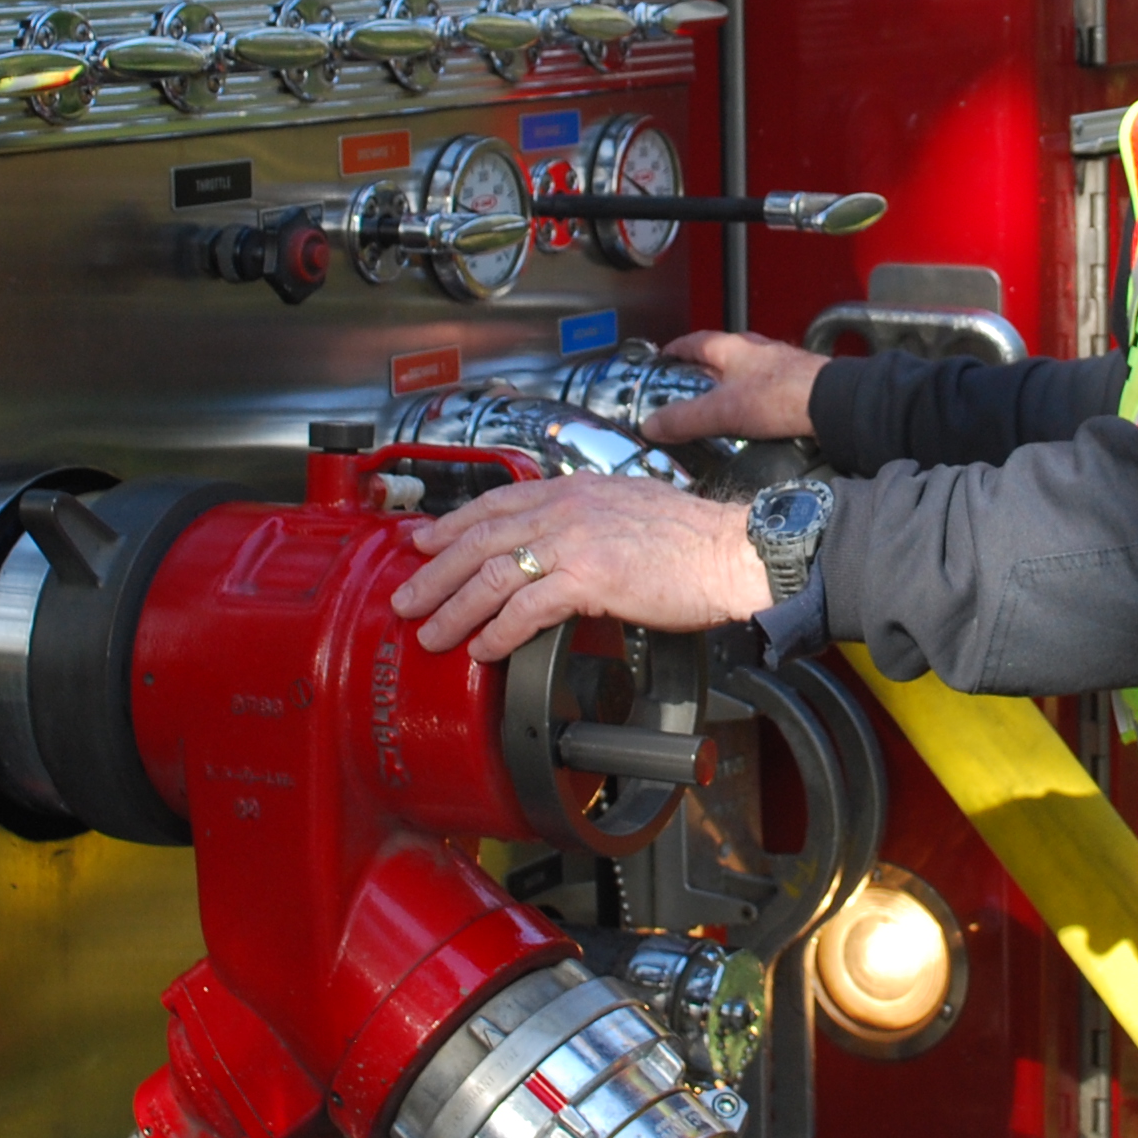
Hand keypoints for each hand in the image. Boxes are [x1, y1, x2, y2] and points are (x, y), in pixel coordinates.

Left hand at [392, 473, 773, 662]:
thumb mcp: (628, 506)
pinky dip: (498, 631)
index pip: (496, 502)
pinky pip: (526, 607)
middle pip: (480, 538)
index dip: (453, 525)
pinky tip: (484, 648)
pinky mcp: (590, 578)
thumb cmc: (692, 538)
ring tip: (431, 633)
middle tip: (406, 597)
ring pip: (492, 574)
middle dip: (435, 572)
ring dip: (454, 608)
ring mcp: (576, 542)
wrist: (732, 550)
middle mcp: (568, 508)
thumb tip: (561, 543)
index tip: (425, 542)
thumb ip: (588, 517)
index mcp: (575, 489)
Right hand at [642, 329, 829, 443]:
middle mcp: (758, 349)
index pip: (697, 341)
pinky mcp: (798, 380)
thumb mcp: (722, 411)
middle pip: (723, 352)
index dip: (678, 348)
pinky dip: (754, 395)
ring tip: (720, 401)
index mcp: (734, 348)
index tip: (665, 355)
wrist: (832, 402)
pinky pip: (768, 384)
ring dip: (731, 381)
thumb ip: (685, 419)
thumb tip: (651, 426)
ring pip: (747, 367)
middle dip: (704, 366)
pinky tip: (754, 412)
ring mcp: (781, 363)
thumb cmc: (780, 397)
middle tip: (689, 383)